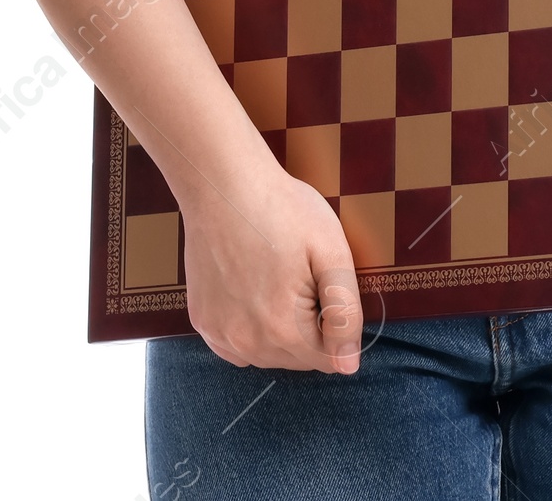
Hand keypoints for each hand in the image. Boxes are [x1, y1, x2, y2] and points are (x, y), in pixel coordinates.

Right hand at [182, 166, 366, 373]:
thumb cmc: (283, 211)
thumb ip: (345, 313)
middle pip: (297, 358)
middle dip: (310, 326)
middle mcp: (247, 345)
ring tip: (277, 276)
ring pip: (266, 354)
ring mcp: (219, 334)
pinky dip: (250, 327)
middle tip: (302, 274)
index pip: (328, 359)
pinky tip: (253, 289)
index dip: (336, 323)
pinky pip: (236, 344)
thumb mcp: (332, 252)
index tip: (325, 284)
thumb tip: (349, 365)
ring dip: (280, 329)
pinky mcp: (201, 320)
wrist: (225, 185)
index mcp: (284, 331)